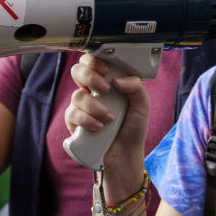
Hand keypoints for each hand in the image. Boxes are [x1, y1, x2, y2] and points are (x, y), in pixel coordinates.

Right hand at [65, 54, 149, 199]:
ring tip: (109, 119)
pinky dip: (87, 120)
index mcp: (108, 82)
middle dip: (90, 77)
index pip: (94, 62)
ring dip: (95, 106)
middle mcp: (92, 91)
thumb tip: (118, 79)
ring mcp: (81, 106)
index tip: (106, 69)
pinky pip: (73, 114)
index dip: (95, 60)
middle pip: (78, 71)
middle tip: (104, 89)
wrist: (124, 155)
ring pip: (77, 95)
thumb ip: (136, 88)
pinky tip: (99, 127)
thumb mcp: (142, 106)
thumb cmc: (133, 128)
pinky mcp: (74, 122)